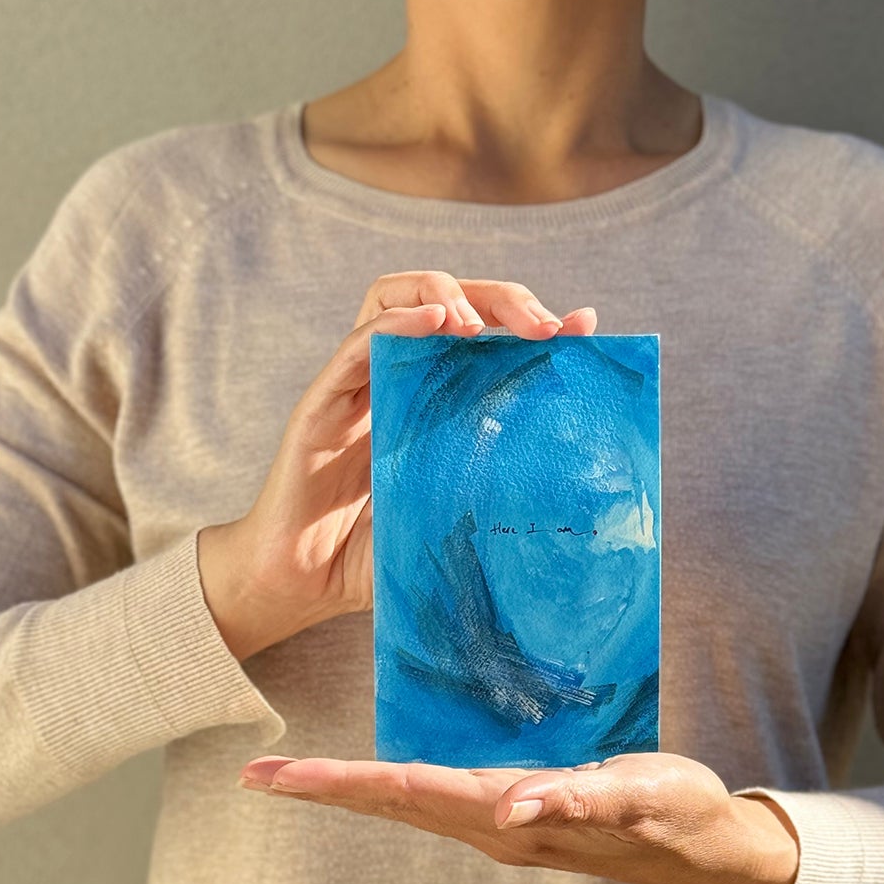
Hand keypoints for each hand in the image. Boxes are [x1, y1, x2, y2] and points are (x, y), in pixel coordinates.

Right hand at [197, 271, 597, 661]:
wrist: (303, 589)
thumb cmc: (376, 559)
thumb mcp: (452, 522)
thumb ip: (495, 495)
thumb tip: (572, 489)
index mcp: (427, 402)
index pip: (480, 334)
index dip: (526, 320)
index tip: (580, 332)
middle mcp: (392, 381)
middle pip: (445, 300)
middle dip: (501, 298)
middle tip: (546, 326)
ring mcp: (354, 386)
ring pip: (394, 298)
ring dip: (445, 294)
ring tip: (481, 323)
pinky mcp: (321, 404)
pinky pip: (359, 344)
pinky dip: (399, 322)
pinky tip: (437, 322)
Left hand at [235, 750, 801, 883]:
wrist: (704, 849)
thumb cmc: (674, 813)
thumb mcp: (636, 798)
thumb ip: (578, 799)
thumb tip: (508, 808)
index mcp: (509, 814)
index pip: (408, 792)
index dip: (341, 782)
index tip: (277, 776)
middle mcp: (495, 823)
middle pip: (396, 801)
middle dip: (325, 788)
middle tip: (255, 775)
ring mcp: (506, 825)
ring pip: (414, 804)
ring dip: (353, 790)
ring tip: (294, 777)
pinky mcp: (524, 816)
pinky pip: (455, 801)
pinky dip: (410, 793)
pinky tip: (380, 785)